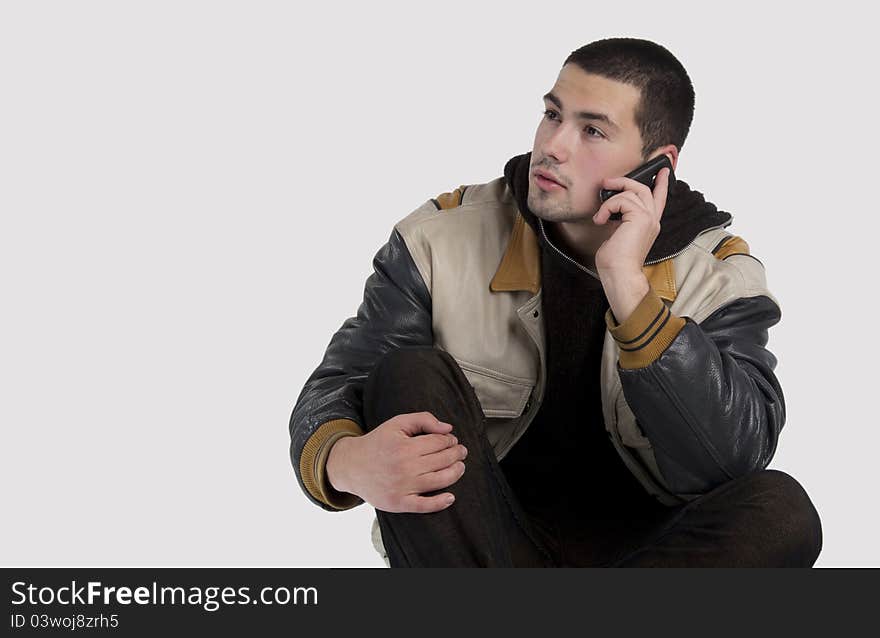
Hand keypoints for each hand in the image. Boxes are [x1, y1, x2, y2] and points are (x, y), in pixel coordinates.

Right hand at [326, 411, 467, 512]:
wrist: (351, 466)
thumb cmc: (378, 443)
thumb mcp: (397, 423)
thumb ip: (423, 420)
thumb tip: (448, 429)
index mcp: (404, 446)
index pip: (439, 442)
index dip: (450, 440)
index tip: (452, 440)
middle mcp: (405, 467)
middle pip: (443, 459)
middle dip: (457, 454)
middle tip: (461, 452)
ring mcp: (402, 486)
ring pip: (440, 480)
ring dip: (456, 472)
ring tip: (460, 467)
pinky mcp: (399, 503)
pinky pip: (425, 506)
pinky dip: (441, 502)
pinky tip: (450, 497)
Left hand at [592, 167, 670, 275]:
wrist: (620, 275)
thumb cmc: (615, 262)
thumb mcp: (617, 235)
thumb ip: (620, 221)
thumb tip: (609, 212)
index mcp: (649, 225)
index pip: (659, 199)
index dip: (662, 183)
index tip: (664, 170)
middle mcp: (652, 221)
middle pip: (644, 189)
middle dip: (625, 181)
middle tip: (608, 182)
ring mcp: (648, 219)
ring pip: (631, 192)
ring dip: (610, 200)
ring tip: (600, 215)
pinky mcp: (640, 218)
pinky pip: (621, 200)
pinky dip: (607, 207)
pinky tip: (601, 220)